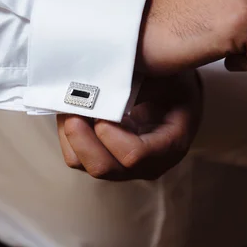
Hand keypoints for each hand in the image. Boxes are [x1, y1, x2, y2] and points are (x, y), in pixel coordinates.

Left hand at [57, 71, 201, 180]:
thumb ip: (143, 84)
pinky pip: (79, 158)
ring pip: (86, 165)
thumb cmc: (175, 85)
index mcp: (170, 145)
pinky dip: (69, 137)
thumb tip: (108, 84)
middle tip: (73, 110)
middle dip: (82, 139)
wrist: (176, 96)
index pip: (135, 154)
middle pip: (104, 168)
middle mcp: (148, 165)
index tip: (100, 110)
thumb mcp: (168, 78)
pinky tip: (72, 113)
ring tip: (70, 107)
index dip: (111, 135)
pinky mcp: (108, 161)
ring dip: (72, 136)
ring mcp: (126, 168)